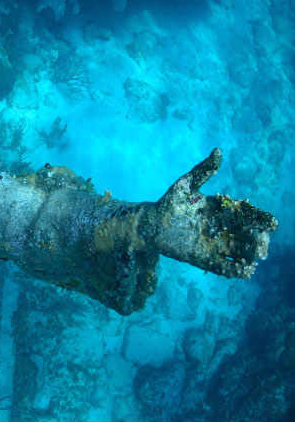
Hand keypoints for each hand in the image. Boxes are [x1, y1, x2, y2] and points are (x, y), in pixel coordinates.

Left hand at [148, 148, 276, 277]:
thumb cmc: (169, 202)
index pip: (250, 215)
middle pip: (251, 236)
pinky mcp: (205, 259)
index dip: (262, 219)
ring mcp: (216, 245)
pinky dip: (237, 270)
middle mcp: (225, 229)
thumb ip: (203, 170)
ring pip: (242, 252)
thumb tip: (218, 151)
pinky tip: (245, 270)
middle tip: (261, 242)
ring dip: (251, 255)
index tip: (271, 223)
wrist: (150, 224)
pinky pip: (225, 267)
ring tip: (255, 257)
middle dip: (259, 240)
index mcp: (224, 211)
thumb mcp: (185, 185)